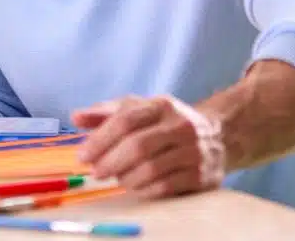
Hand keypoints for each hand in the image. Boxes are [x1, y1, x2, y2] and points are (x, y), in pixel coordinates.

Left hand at [73, 95, 225, 198]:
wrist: (218, 136)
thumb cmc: (166, 123)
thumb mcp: (139, 109)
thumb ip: (106, 113)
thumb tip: (75, 117)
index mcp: (161, 105)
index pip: (125, 120)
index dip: (100, 140)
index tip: (83, 155)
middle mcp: (181, 126)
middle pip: (138, 146)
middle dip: (110, 162)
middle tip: (96, 172)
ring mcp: (194, 151)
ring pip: (151, 169)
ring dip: (126, 178)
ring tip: (116, 178)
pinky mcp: (201, 175)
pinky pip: (165, 187)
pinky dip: (144, 189)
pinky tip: (135, 186)